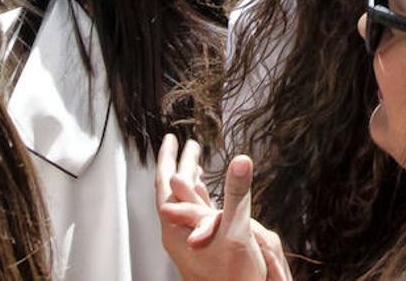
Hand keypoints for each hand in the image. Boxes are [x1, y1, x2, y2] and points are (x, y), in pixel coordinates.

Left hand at [156, 136, 290, 280]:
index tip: (169, 138)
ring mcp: (190, 241)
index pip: (165, 185)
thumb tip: (241, 160)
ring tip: (194, 159)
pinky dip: (202, 197)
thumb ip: (236, 194)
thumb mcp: (236, 232)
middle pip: (173, 191)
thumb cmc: (232, 279)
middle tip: (183, 142)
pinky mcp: (205, 248)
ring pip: (187, 202)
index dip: (166, 159)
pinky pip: (199, 215)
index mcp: (176, 228)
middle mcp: (179, 234)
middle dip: (179, 164)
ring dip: (191, 179)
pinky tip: (207, 192)